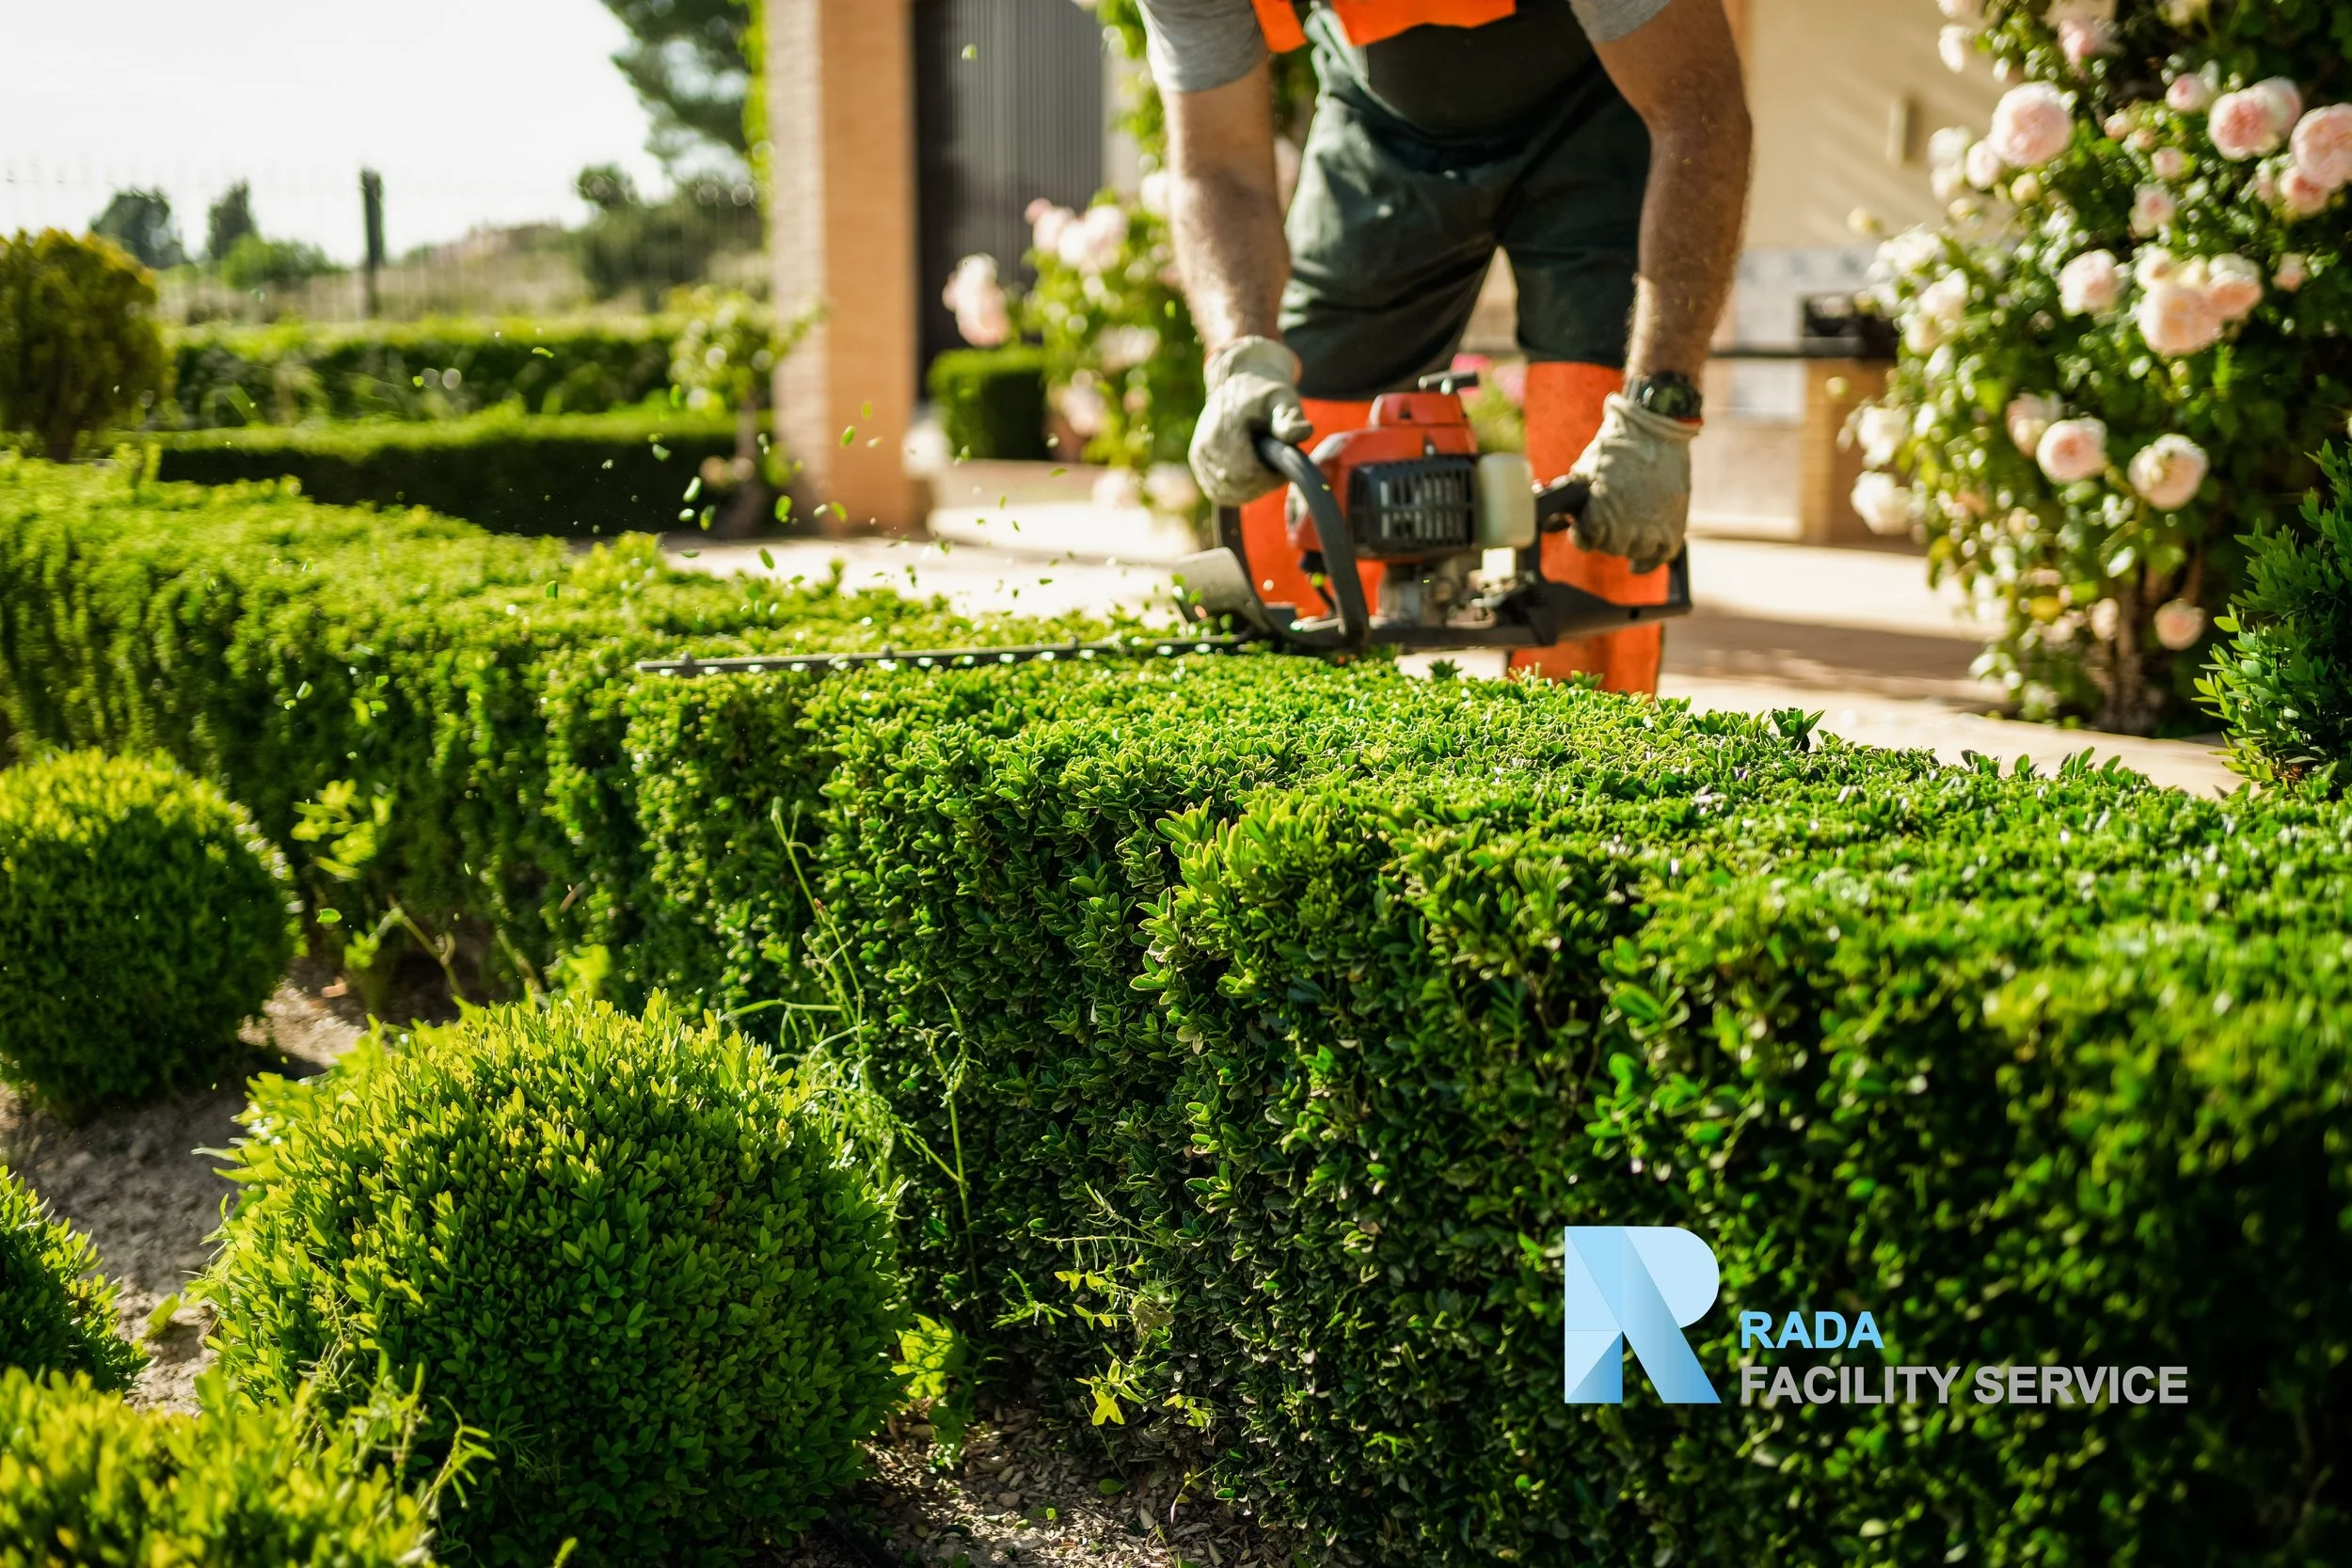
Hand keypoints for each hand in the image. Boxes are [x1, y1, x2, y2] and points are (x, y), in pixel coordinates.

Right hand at [1189, 336, 1314, 506]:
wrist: (1239, 382)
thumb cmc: (1266, 393)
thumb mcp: (1282, 399)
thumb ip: (1290, 418)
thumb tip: (1303, 431)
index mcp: (1224, 430)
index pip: (1245, 474)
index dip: (1269, 479)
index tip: (1284, 470)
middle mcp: (1206, 445)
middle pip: (1235, 487)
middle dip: (1261, 485)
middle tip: (1278, 471)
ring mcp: (1199, 456)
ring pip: (1226, 493)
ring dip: (1250, 490)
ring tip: (1265, 470)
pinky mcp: (1198, 462)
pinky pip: (1217, 491)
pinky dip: (1238, 491)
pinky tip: (1252, 476)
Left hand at [1570, 392, 1697, 574]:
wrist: (1656, 431)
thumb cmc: (1615, 449)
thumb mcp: (1582, 472)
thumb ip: (1566, 503)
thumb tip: (1549, 525)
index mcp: (1602, 514)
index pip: (1586, 540)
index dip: (1582, 532)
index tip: (1582, 524)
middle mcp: (1628, 527)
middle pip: (1610, 547)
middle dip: (1604, 534)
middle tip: (1608, 516)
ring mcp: (1653, 529)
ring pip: (1633, 551)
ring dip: (1627, 542)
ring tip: (1626, 522)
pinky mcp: (1674, 527)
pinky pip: (1660, 557)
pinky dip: (1647, 560)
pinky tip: (1635, 563)